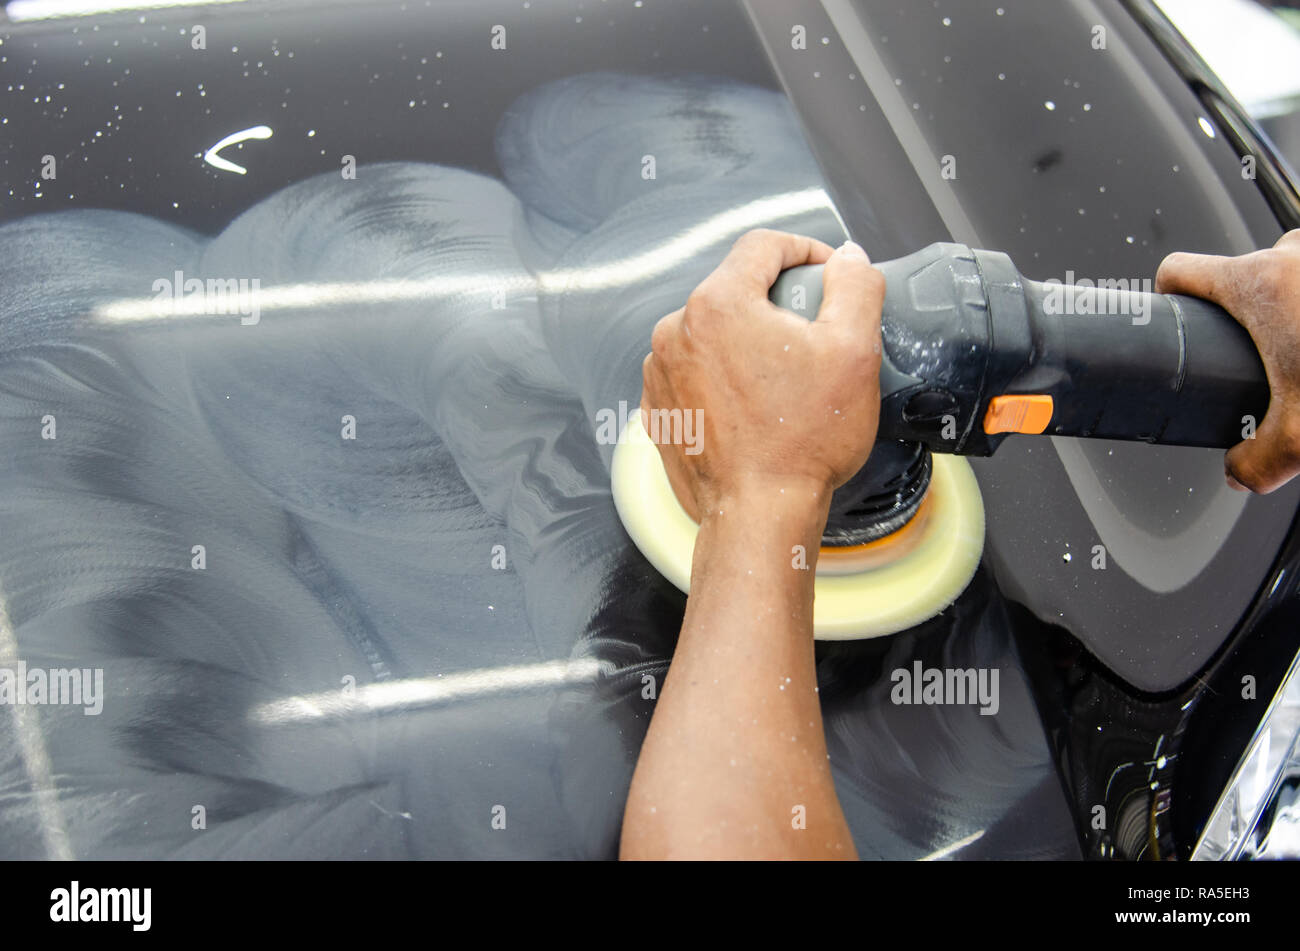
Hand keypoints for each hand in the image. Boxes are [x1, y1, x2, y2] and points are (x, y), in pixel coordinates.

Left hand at [640, 229, 884, 521]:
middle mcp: (676, 331)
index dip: (804, 250)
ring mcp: (661, 372)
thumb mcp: (852, 351)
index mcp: (717, 304)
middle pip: (735, 290)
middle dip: (776, 303)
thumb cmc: (802, 442)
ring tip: (784, 380)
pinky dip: (723, 377)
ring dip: (747, 342)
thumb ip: (855, 287)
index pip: (762, 246)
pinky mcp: (660, 408)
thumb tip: (848, 259)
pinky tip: (755, 407)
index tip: (826, 272)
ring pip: (713, 332)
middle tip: (814, 337)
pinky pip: (695, 372)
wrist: (758, 515)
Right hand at [1156, 229, 1299, 492]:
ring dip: (1297, 304)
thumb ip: (1258, 462)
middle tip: (1272, 355)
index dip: (1169, 294)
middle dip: (1253, 313)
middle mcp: (1296, 254)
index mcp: (1259, 284)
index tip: (1174, 310)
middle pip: (1246, 271)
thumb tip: (1240, 472)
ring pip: (1295, 270)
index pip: (1181, 270)